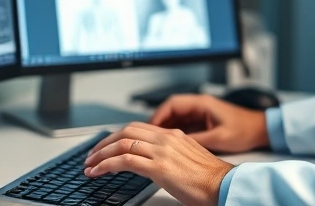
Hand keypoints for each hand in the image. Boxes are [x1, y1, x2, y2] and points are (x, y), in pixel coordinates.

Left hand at [85, 122, 233, 205]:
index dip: (117, 136)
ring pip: (121, 144)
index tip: (106, 147)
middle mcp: (166, 138)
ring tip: (90, 166)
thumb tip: (155, 162)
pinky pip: (124, 161)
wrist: (224, 185)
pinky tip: (98, 172)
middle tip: (92, 155)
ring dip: (101, 155)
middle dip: (104, 143)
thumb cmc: (211, 179)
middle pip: (125, 131)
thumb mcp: (188, 159)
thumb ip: (171, 155)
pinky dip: (106, 165)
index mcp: (174, 135)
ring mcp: (162, 151)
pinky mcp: (159, 167)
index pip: (137, 128)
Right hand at [150, 94, 269, 153]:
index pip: (172, 104)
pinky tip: (168, 143)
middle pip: (171, 109)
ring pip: (175, 117)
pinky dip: (173, 132)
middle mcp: (199, 105)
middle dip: (157, 122)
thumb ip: (196, 140)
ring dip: (164, 128)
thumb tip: (176, 145)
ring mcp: (201, 112)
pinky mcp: (203, 120)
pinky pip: (183, 123)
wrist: (260, 129)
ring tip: (154, 141)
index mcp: (202, 103)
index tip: (149, 128)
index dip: (158, 115)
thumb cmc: (244, 130)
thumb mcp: (218, 138)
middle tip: (146, 136)